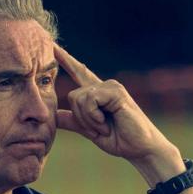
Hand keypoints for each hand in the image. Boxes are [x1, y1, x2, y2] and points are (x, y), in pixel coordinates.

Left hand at [54, 44, 181, 180]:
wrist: (140, 148)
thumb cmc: (120, 139)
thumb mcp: (91, 131)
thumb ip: (74, 121)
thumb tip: (55, 116)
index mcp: (98, 94)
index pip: (79, 72)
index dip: (66, 59)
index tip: (52, 45)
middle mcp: (104, 86)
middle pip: (73, 96)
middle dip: (81, 118)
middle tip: (100, 130)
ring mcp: (111, 87)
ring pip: (79, 98)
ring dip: (88, 119)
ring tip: (106, 126)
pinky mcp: (115, 91)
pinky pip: (90, 100)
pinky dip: (94, 116)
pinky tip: (107, 122)